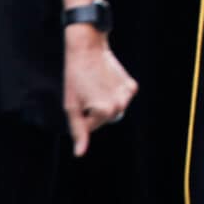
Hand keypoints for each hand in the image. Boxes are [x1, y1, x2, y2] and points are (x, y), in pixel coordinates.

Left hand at [62, 28, 137, 157]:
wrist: (87, 50)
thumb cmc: (75, 78)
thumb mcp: (72, 106)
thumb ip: (78, 131)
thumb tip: (79, 153)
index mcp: (104, 112)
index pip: (90, 127)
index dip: (81, 116)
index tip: (78, 99)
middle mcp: (120, 105)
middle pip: (104, 121)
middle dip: (95, 112)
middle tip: (86, 94)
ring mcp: (128, 95)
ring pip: (115, 110)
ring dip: (105, 104)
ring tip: (95, 87)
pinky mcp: (131, 86)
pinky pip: (122, 98)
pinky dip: (115, 94)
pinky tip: (106, 81)